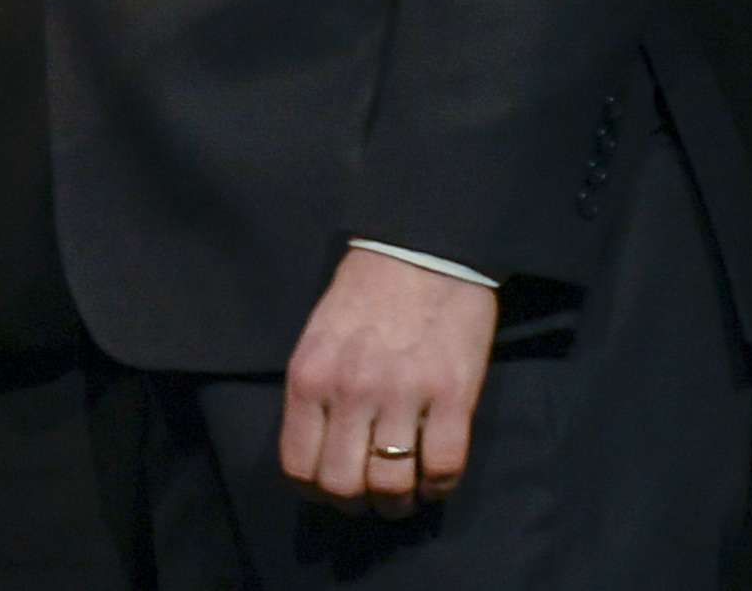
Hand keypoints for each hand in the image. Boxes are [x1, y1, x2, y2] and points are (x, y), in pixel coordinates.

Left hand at [279, 248, 496, 517]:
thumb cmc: (364, 293)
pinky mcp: (453, 395)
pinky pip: (444, 470)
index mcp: (310, 375)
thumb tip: (317, 453)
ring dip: (399, 501)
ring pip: (392, 487)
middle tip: (371, 494)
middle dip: (357, 502)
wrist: (420, 250)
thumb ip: (314, 393)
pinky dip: (439, 485)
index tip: (330, 488)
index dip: (315, 491)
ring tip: (405, 491)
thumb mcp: (318, 337)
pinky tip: (435, 473)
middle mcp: (350, 389)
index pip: (298, 466)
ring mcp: (403, 394)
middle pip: (343, 487)